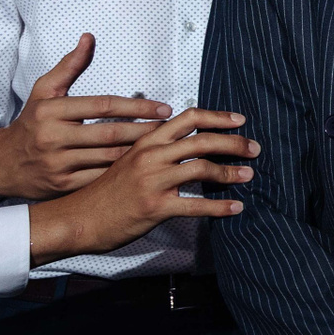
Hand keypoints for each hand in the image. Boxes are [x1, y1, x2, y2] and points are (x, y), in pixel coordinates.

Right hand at [0, 34, 173, 206]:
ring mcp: (58, 163)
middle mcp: (53, 137)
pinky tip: (142, 167)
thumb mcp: (43, 92)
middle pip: (111, 133)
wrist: (1, 164)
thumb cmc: (30, 123)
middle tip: (172, 128)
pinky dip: (123, 173)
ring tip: (164, 146)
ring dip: (139, 152)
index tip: (163, 108)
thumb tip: (89, 38)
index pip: (103, 106)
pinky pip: (102, 178)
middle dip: (145, 130)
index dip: (137, 106)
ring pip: (109, 158)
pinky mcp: (63, 185)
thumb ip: (69, 66)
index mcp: (51, 110)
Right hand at [26, 108, 255, 265]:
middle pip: (202, 140)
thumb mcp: (127, 160)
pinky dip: (220, 207)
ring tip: (249, 175)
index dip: (218, 117)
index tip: (240, 120)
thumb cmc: (106, 190)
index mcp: (146, 141)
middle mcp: (151, 156)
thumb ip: (154, 148)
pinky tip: (235, 207)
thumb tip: (185, 140)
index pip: (188, 118)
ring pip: (202, 169)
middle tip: (255, 148)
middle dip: (234, 143)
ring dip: (231, 172)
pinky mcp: (155, 207)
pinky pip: (196, 205)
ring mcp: (153, 181)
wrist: (78, 217)